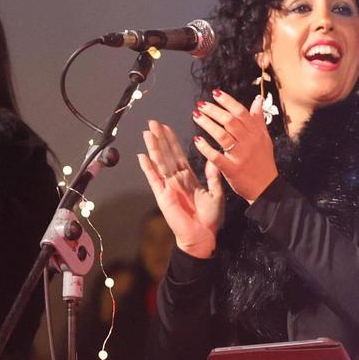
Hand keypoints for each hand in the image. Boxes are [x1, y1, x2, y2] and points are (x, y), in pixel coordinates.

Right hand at [138, 119, 224, 258]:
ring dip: (153, 148)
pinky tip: (142, 156)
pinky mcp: (163, 196)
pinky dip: (148, 168)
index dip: (173, 141)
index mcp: (189, 178)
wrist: (203, 236)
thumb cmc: (210, 218)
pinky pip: (154, 179)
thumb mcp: (216, 194)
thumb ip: (213, 176)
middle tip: (153, 122)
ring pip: (159, 163)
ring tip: (147, 133)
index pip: (179, 155)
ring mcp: (168, 187)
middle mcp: (176, 180)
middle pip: (166, 155)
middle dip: (160, 138)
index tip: (167, 127)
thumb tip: (212, 158)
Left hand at [190, 89, 277, 202]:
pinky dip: (206, 148)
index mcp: (256, 133)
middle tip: (200, 105)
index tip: (215, 93)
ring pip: (222, 136)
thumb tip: (258, 99)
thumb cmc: (264, 162)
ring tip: (196, 117)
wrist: (267, 188)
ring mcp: (240, 156)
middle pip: (229, 121)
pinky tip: (197, 140)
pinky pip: (216, 157)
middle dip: (213, 111)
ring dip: (207, 124)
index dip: (227, 101)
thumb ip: (258, 119)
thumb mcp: (265, 139)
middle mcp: (249, 142)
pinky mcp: (232, 170)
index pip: (241, 112)